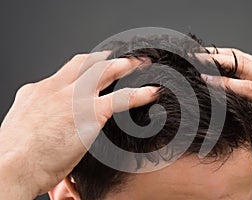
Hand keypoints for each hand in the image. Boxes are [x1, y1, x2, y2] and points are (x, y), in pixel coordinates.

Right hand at [0, 52, 156, 198]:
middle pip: (85, 63)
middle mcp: (56, 88)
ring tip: (139, 64)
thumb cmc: (16, 156)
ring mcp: (74, 97)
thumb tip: (52, 130)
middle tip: (119, 58)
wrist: (10, 166)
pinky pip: (122, 98)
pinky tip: (151, 92)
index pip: (65, 73)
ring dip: (124, 66)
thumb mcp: (26, 129)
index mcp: (38, 92)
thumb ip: (43, 122)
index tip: (93, 66)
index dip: (82, 67)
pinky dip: (139, 94)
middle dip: (104, 58)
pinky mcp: (89, 112)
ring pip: (104, 71)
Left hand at [197, 48, 251, 156]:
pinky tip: (210, 82)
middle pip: (241, 58)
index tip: (204, 61)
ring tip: (196, 63)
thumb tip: (233, 117)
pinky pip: (249, 88)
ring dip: (218, 63)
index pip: (245, 63)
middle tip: (194, 55)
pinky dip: (227, 84)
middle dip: (217, 55)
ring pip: (244, 66)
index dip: (224, 59)